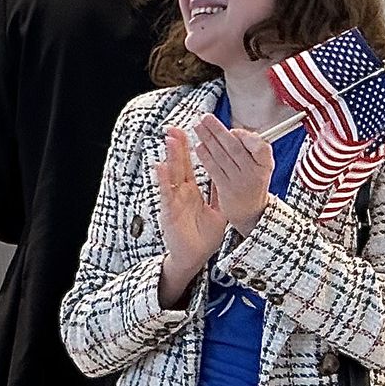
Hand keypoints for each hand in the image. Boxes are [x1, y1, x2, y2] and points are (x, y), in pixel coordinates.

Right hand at [154, 127, 225, 306]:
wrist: (194, 258)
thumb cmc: (203, 237)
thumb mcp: (217, 212)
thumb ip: (218, 194)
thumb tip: (224, 177)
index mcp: (191, 192)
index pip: (190, 166)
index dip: (189, 150)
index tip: (189, 133)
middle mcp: (180, 194)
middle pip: (179, 166)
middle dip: (177, 147)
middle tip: (174, 128)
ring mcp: (173, 201)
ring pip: (171, 175)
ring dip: (170, 157)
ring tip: (169, 140)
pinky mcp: (169, 212)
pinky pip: (166, 194)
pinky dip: (163, 180)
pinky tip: (160, 166)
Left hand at [191, 114, 273, 233]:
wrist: (252, 212)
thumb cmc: (253, 182)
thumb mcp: (261, 165)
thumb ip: (250, 148)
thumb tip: (231, 129)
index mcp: (266, 165)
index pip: (261, 148)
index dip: (246, 137)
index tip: (234, 130)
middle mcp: (254, 173)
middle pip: (235, 148)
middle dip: (218, 131)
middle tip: (206, 118)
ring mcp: (239, 182)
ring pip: (222, 156)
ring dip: (208, 139)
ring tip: (198, 126)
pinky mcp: (226, 189)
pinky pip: (214, 169)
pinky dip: (205, 156)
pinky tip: (198, 146)